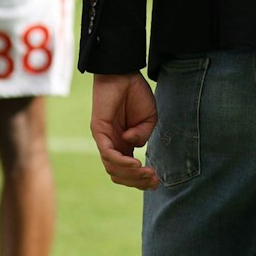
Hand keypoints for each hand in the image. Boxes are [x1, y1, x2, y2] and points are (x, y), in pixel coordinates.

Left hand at [91, 73, 159, 188]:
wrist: (124, 74)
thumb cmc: (135, 94)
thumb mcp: (148, 119)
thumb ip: (142, 135)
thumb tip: (131, 145)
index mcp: (124, 145)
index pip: (127, 172)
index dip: (141, 180)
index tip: (157, 181)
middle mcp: (112, 145)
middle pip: (119, 175)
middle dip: (137, 181)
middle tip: (153, 179)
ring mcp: (104, 140)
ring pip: (112, 168)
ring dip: (130, 174)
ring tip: (145, 171)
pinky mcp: (99, 131)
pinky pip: (108, 153)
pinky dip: (121, 161)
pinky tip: (135, 163)